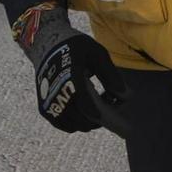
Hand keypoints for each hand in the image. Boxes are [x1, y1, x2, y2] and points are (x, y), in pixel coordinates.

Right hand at [19, 6, 130, 135]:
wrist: (46, 46)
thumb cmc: (76, 48)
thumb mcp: (96, 53)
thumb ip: (110, 74)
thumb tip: (125, 95)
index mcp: (69, 74)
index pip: (82, 99)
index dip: (96, 111)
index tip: (108, 115)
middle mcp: (55, 91)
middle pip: (81, 117)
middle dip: (101, 117)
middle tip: (112, 105)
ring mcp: (49, 103)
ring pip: (75, 124)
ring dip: (91, 121)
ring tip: (101, 105)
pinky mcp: (45, 109)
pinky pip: (65, 125)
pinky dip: (79, 122)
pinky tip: (88, 109)